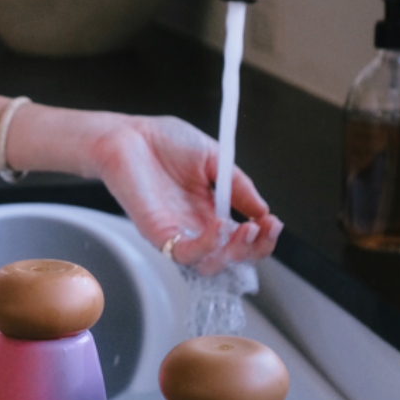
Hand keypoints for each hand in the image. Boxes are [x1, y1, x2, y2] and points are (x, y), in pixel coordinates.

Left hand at [85, 113, 281, 274]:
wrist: (126, 134)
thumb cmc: (161, 141)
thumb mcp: (213, 158)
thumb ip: (238, 185)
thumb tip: (262, 211)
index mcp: (210, 210)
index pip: (242, 238)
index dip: (262, 237)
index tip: (273, 222)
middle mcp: (194, 226)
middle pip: (232, 259)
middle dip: (255, 250)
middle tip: (263, 228)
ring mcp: (177, 232)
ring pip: (211, 264)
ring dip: (234, 252)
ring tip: (245, 229)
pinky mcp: (157, 233)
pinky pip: (184, 253)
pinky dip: (207, 245)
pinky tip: (219, 227)